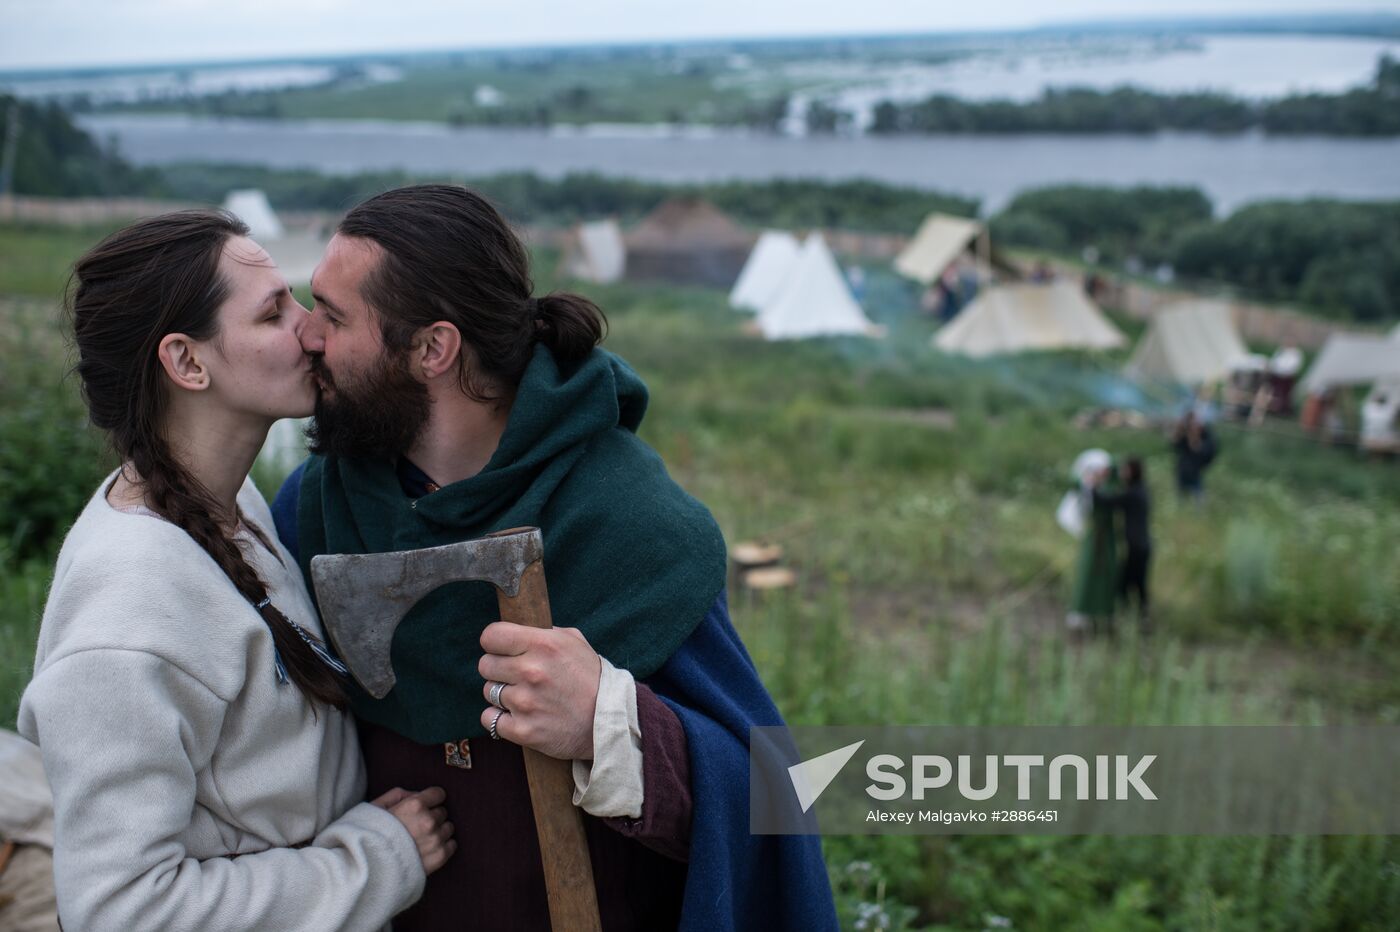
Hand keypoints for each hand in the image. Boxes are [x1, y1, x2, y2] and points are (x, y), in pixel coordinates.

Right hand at [371, 786, 454, 874]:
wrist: (366, 869)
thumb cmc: (369, 835)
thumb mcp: (377, 807)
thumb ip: (398, 795)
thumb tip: (416, 794)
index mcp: (415, 805)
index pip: (438, 794)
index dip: (430, 800)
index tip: (425, 806)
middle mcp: (428, 821)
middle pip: (442, 812)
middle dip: (432, 816)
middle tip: (418, 826)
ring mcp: (435, 840)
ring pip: (448, 828)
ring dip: (438, 831)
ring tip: (422, 839)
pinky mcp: (439, 857)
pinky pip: (452, 845)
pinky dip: (444, 846)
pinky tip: (429, 849)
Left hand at [477, 622, 600, 760]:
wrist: (608, 722)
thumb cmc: (591, 679)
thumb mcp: (574, 642)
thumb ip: (544, 633)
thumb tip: (518, 630)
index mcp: (543, 645)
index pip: (491, 636)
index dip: (495, 643)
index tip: (502, 650)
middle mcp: (531, 671)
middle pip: (485, 665)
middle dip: (498, 670)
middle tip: (517, 676)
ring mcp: (525, 702)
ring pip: (489, 692)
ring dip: (502, 695)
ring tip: (526, 697)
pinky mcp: (523, 730)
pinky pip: (490, 719)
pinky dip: (500, 719)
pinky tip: (519, 716)